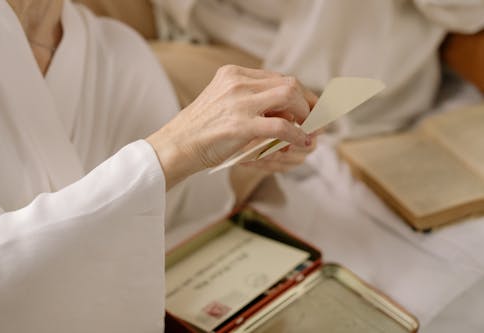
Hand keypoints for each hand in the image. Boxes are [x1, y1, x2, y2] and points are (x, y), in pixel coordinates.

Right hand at [147, 65, 316, 188]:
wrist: (176, 146)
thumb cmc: (200, 130)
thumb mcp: (222, 103)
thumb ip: (248, 99)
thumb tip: (282, 109)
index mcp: (233, 74)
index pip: (278, 77)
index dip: (299, 93)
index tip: (309, 107)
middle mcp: (237, 82)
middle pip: (289, 83)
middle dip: (308, 102)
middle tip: (315, 121)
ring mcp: (239, 102)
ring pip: (289, 96)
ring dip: (305, 115)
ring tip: (309, 131)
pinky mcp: (241, 125)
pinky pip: (281, 126)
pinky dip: (296, 135)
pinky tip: (300, 143)